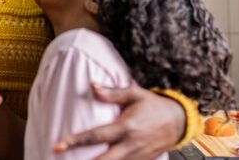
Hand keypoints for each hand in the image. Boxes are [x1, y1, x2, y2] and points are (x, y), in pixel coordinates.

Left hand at [55, 83, 185, 159]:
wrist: (179, 121)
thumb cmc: (153, 105)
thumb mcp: (134, 94)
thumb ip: (112, 93)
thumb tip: (93, 86)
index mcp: (125, 127)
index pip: (95, 136)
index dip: (75, 141)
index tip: (58, 146)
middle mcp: (130, 145)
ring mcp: (137, 156)